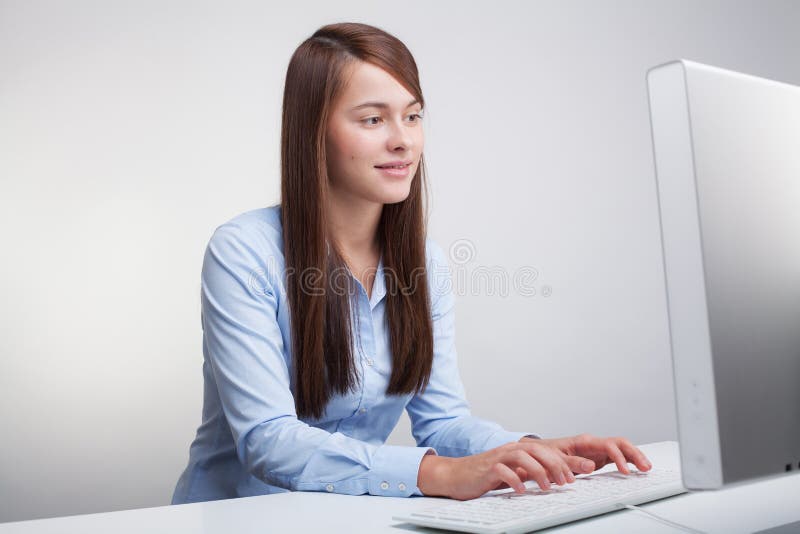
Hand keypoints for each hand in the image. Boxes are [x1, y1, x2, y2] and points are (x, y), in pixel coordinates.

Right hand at [417, 440, 586, 500]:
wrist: (456, 475)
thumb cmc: (485, 475)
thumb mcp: (511, 472)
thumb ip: (529, 472)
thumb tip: (553, 479)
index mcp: (518, 450)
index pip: (545, 450)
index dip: (562, 462)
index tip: (574, 477)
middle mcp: (510, 450)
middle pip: (538, 450)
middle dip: (555, 465)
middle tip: (566, 482)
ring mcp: (498, 457)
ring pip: (523, 456)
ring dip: (538, 471)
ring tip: (548, 486)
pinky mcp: (487, 468)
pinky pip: (503, 470)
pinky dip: (515, 480)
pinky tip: (522, 490)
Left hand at [522, 433, 651, 475]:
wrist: (537, 453)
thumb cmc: (545, 454)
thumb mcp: (555, 459)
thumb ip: (572, 463)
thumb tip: (590, 466)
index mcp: (584, 442)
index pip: (608, 445)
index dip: (619, 456)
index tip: (625, 470)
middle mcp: (592, 444)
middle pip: (619, 443)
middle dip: (634, 453)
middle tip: (645, 467)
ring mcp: (596, 450)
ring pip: (620, 449)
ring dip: (634, 456)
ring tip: (646, 468)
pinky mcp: (597, 458)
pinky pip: (616, 457)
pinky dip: (627, 461)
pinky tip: (635, 468)